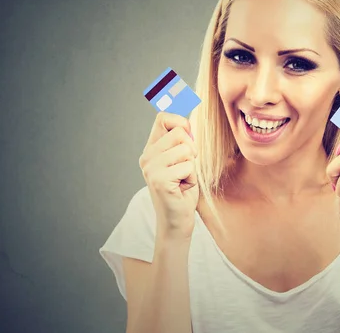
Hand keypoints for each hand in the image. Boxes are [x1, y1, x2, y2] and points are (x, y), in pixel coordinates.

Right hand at [138, 112, 198, 240]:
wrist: (177, 220)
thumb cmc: (183, 190)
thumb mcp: (183, 160)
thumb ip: (182, 141)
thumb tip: (188, 120)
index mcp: (151, 149)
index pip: (163, 118)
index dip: (181, 121)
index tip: (188, 135)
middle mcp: (147, 157)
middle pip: (180, 133)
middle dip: (192, 150)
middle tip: (186, 167)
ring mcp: (151, 168)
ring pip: (186, 149)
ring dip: (192, 166)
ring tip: (183, 179)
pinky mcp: (159, 180)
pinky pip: (188, 166)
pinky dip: (192, 177)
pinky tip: (182, 188)